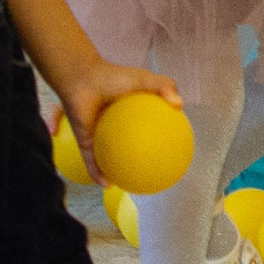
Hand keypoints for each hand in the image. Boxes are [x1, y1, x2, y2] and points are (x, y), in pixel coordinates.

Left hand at [47, 59, 182, 190]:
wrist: (82, 77)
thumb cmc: (112, 76)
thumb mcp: (145, 79)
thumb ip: (164, 86)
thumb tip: (181, 105)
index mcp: (128, 113)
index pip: (144, 128)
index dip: (156, 137)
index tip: (168, 148)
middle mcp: (113, 127)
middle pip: (126, 147)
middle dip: (135, 160)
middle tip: (149, 172)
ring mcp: (99, 136)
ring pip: (108, 159)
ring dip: (115, 173)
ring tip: (127, 187)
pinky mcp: (85, 141)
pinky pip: (92, 161)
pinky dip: (97, 173)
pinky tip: (106, 184)